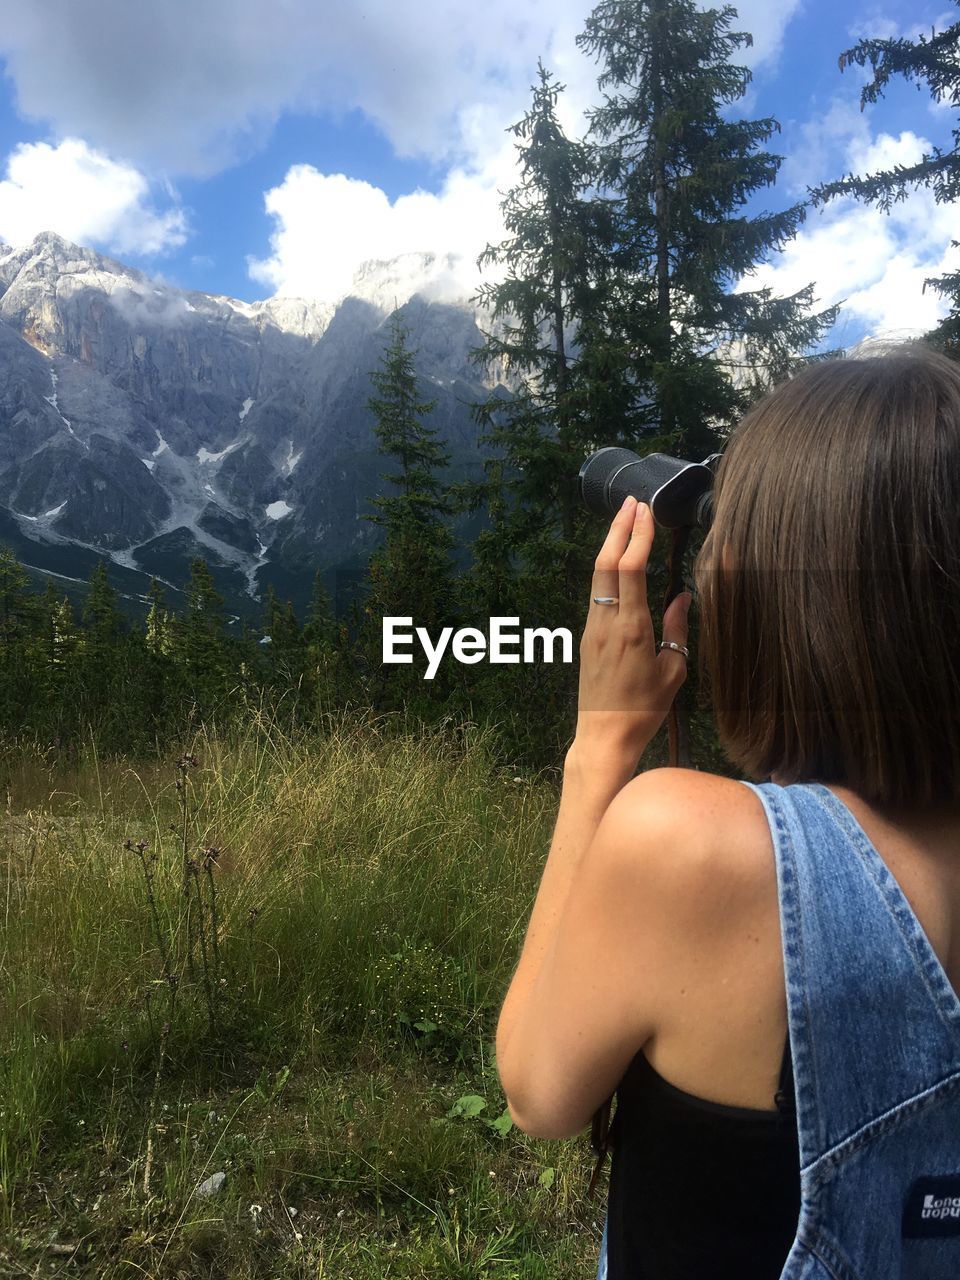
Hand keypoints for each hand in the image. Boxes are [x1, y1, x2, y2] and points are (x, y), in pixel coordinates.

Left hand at [573, 495, 691, 769]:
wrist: (603, 735)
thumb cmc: (643, 709)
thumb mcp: (673, 672)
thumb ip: (677, 631)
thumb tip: (682, 597)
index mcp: (631, 629)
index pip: (630, 570)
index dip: (636, 537)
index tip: (645, 512)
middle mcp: (607, 623)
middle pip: (606, 563)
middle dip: (618, 529)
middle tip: (631, 503)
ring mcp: (593, 629)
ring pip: (597, 577)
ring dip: (610, 545)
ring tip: (625, 521)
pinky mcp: (587, 637)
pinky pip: (597, 594)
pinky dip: (608, 569)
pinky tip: (618, 560)